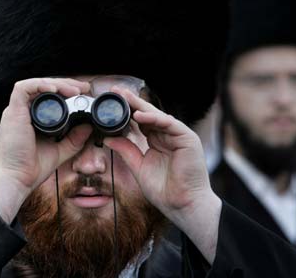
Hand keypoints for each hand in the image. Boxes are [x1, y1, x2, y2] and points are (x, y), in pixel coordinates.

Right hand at [0, 78, 91, 222]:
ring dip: (57, 84)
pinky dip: (40, 86)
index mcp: (31, 119)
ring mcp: (16, 111)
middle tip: (84, 87)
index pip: (49, 96)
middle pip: (44, 88)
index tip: (83, 93)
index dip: (66, 90)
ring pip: (36, 84)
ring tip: (75, 90)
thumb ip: (74, 139)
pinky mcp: (12, 112)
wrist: (17, 179)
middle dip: (65, 84)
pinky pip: (23, 88)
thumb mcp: (60, 151)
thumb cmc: (32, 168)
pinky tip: (56, 90)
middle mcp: (22, 112)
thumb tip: (88, 127)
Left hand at [104, 87, 220, 262]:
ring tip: (124, 97)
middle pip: (147, 115)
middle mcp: (167, 136)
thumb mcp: (138, 167)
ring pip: (157, 116)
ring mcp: (178, 136)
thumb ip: (126, 150)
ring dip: (140, 106)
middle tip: (115, 92)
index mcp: (157, 141)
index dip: (126, 112)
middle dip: (131, 102)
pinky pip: (169, 124)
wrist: (181, 205)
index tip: (110, 103)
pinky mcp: (187, 138)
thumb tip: (108, 138)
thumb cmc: (163, 190)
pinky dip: (155, 119)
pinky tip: (140, 116)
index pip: (140, 122)